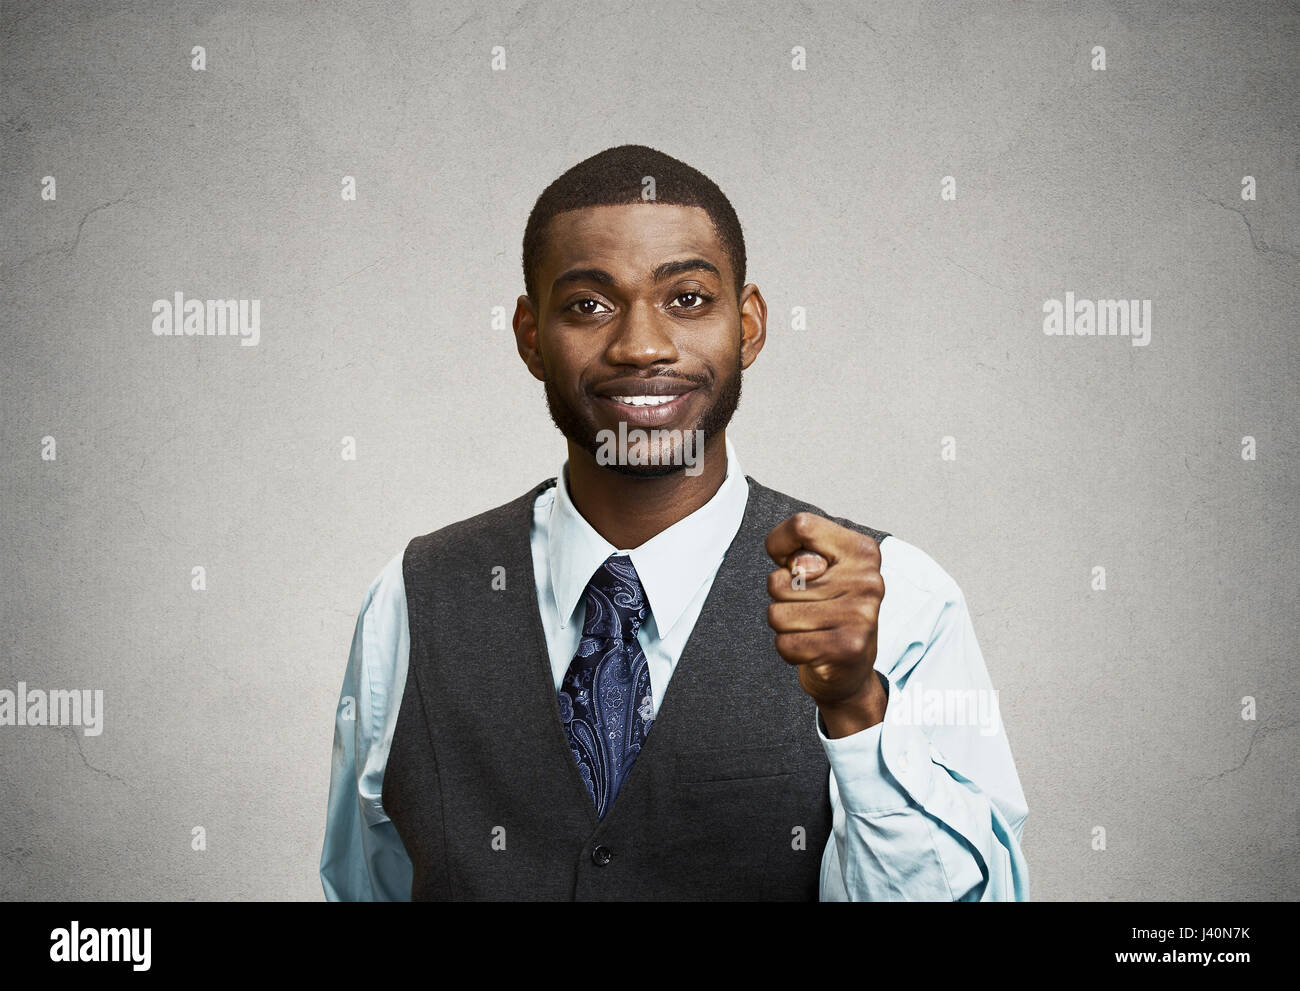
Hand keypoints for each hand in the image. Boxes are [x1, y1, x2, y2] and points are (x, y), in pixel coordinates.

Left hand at [765, 512, 886, 737]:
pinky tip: (813, 649)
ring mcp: (860, 615)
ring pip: (776, 614)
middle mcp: (868, 580)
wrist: (850, 671)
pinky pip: (785, 643)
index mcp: (862, 551)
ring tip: (812, 628)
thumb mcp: (818, 572)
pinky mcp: (846, 648)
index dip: (779, 545)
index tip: (791, 564)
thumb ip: (800, 556)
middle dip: (782, 598)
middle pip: (778, 580)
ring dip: (785, 626)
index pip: (802, 525)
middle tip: (812, 609)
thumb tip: (800, 567)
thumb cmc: (828, 611)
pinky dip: (789, 649)